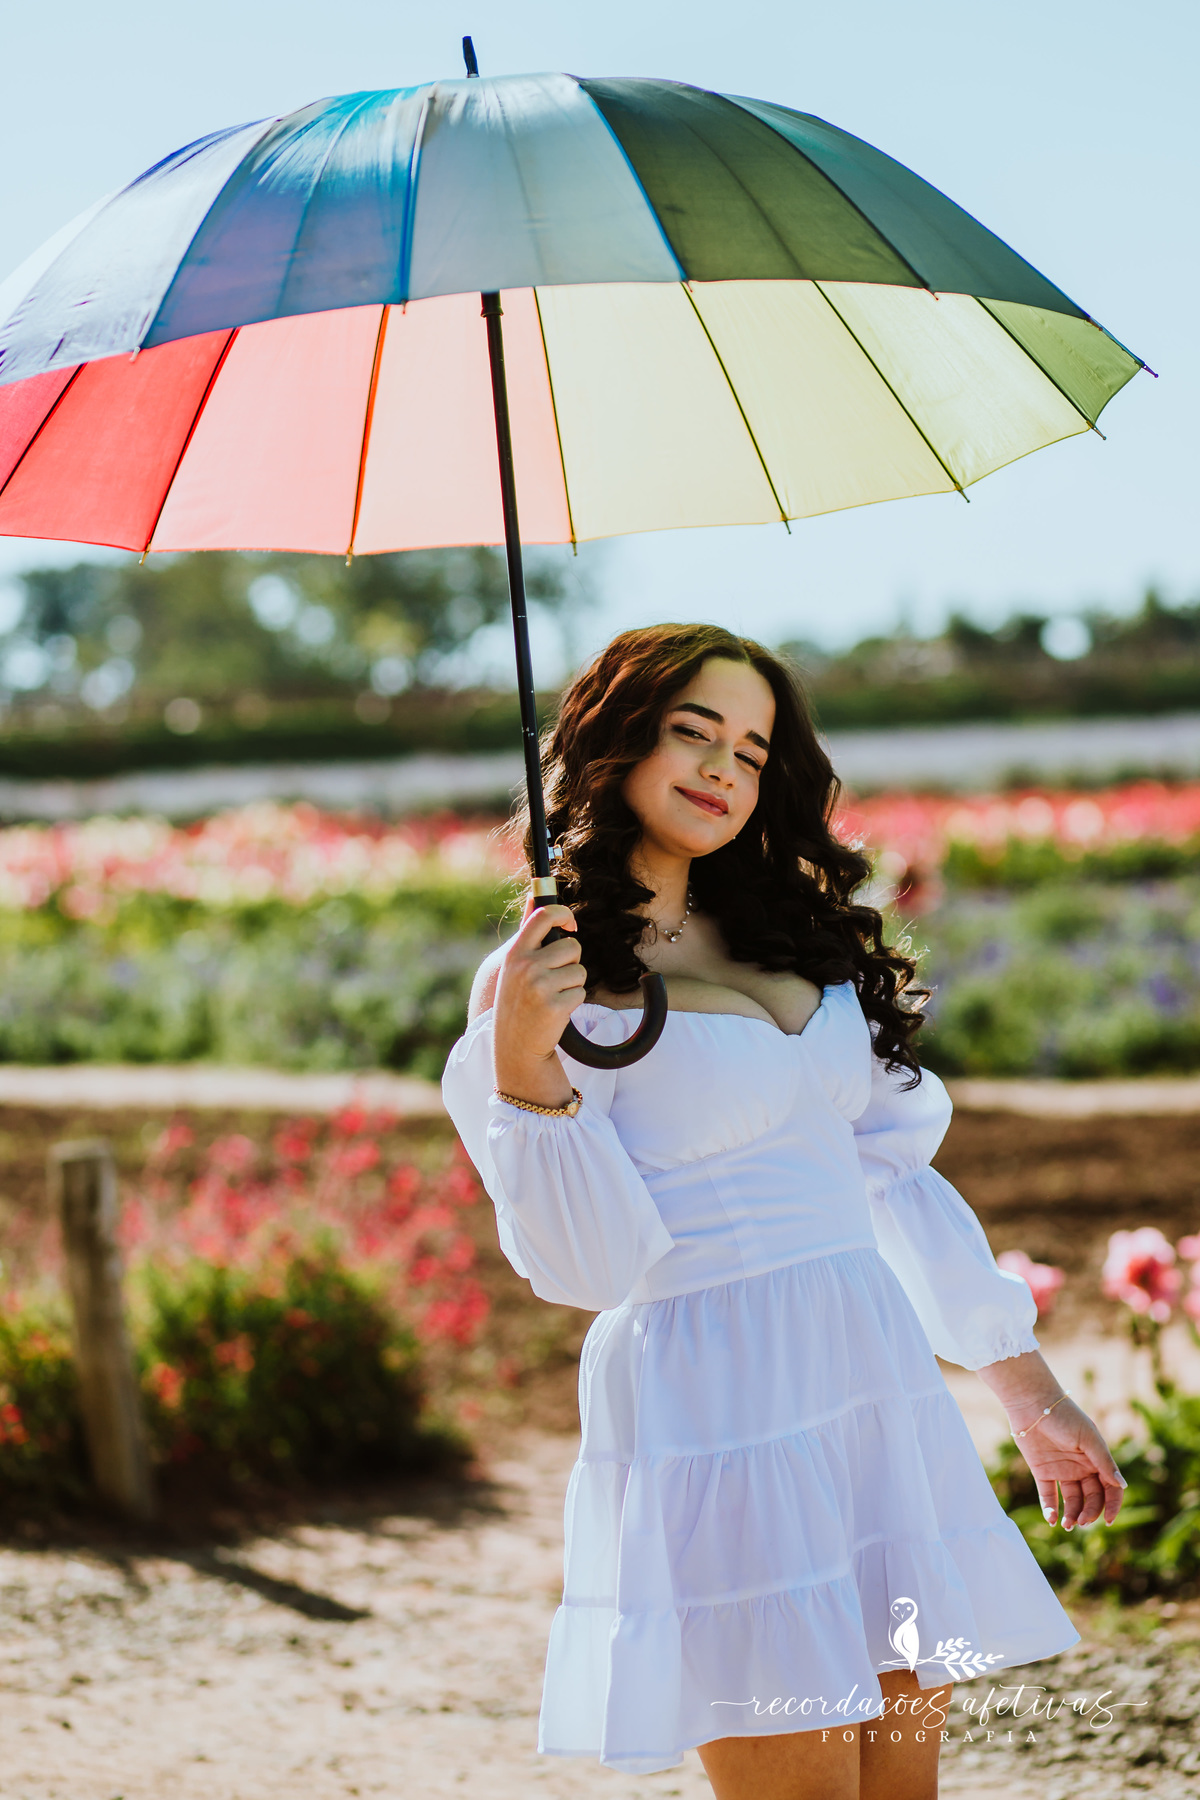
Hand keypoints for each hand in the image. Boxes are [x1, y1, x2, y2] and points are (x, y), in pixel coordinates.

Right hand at [493, 899, 586, 1105]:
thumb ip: (528, 930)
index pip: (544, 916)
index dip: (563, 914)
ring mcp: (540, 987)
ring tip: (552, 997)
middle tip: (554, 979)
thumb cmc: (517, 1001)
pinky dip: (574, 1002)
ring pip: (580, 971)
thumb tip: (537, 894)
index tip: (570, 926)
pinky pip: (581, 993)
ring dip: (573, 984)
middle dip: (571, 962)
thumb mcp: (514, 965)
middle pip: (573, 947)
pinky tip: (555, 1012)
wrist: (515, 1047)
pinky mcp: (555, 1006)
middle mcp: (526, 967)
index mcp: (516, 953)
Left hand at [1008, 1397, 1126, 1529]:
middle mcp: (1081, 1467)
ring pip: (1072, 1500)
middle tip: (1082, 1522)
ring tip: (1068, 1525)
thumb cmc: (1065, 1416)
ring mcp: (1062, 1470)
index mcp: (1097, 1460)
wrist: (1033, 1404)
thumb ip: (1104, 1462)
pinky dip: (1050, 1509)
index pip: (1110, 1488)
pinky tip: (1052, 1520)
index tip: (1108, 1521)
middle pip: (1092, 1497)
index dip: (1112, 1505)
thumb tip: (1122, 1485)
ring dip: (1072, 1514)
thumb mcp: (1088, 1439)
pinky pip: (1048, 1495)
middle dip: (1089, 1512)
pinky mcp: (1042, 1471)